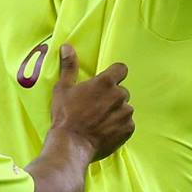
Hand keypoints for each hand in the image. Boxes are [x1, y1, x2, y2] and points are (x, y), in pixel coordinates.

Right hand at [49, 44, 132, 160]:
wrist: (71, 145)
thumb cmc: (65, 115)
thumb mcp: (63, 88)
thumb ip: (69, 66)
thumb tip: (67, 46)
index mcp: (105, 82)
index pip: (121, 69)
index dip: (115, 74)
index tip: (106, 82)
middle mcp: (119, 95)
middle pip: (122, 91)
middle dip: (112, 97)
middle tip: (96, 107)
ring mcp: (125, 113)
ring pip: (125, 108)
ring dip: (116, 112)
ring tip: (100, 121)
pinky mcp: (128, 129)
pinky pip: (127, 124)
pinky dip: (119, 127)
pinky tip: (105, 131)